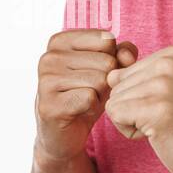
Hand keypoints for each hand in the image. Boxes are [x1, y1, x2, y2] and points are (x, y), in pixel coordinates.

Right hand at [34, 29, 138, 163]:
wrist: (64, 133)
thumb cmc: (86, 95)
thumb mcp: (108, 69)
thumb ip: (123, 53)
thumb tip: (126, 56)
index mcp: (60, 41)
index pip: (106, 40)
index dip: (112, 60)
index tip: (96, 73)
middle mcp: (49, 57)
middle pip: (106, 61)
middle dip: (107, 81)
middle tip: (90, 92)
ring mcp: (46, 80)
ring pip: (100, 80)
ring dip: (100, 96)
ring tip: (85, 101)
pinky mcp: (49, 104)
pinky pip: (90, 98)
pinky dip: (93, 107)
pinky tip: (81, 111)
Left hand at [103, 45, 172, 172]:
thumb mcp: (170, 90)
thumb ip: (141, 76)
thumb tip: (109, 74)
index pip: (123, 73)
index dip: (138, 98)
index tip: (169, 107)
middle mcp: (170, 63)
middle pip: (116, 86)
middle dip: (133, 110)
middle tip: (168, 121)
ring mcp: (165, 84)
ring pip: (114, 101)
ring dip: (133, 122)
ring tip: (166, 127)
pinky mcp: (158, 108)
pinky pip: (115, 114)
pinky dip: (130, 132)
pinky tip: (159, 135)